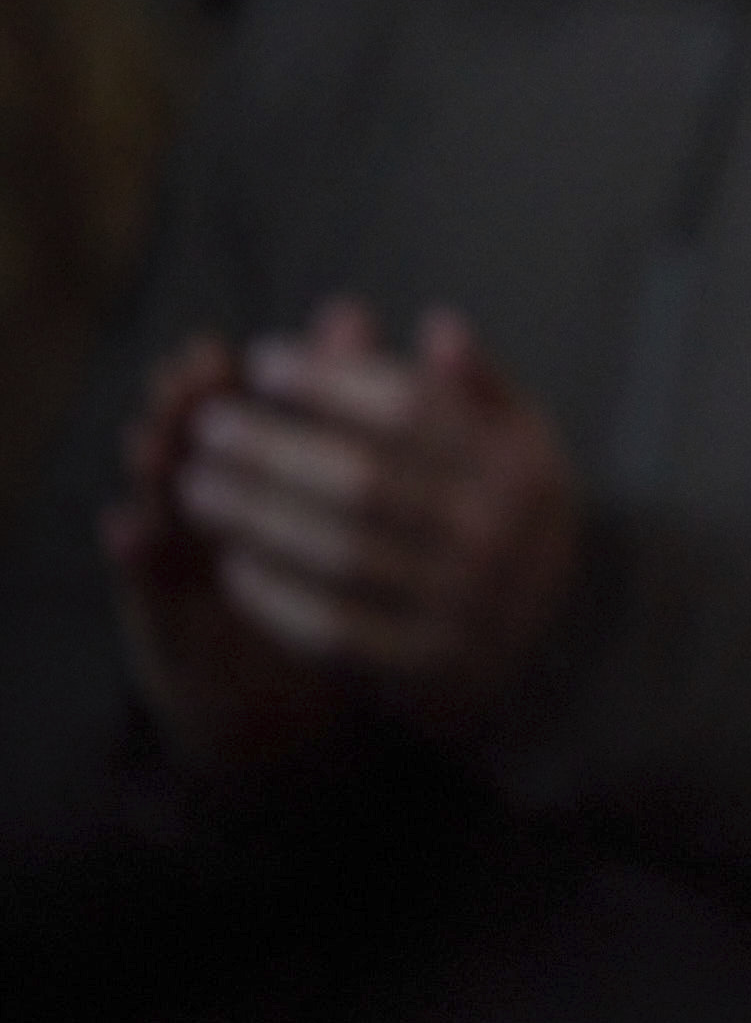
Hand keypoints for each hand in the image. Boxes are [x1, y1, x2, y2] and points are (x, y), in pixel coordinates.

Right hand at [106, 335, 347, 772]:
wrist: (290, 707)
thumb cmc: (328, 586)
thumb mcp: (347, 503)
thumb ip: (349, 410)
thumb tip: (353, 315)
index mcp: (250, 485)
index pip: (227, 422)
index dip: (221, 386)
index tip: (220, 349)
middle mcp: (206, 522)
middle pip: (185, 455)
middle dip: (184, 416)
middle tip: (182, 378)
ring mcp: (181, 576)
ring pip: (160, 511)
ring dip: (152, 473)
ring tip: (147, 437)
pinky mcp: (167, 632)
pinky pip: (151, 591)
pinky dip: (136, 558)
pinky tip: (124, 527)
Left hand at [171, 298, 579, 733]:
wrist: (548, 639)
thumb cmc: (508, 514)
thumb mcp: (520, 441)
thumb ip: (479, 385)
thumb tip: (438, 326)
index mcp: (520, 465)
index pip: (410, 411)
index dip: (328, 381)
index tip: (261, 362)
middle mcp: (496, 535)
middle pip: (362, 481)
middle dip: (272, 448)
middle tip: (208, 425)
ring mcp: (463, 605)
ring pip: (338, 555)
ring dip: (255, 518)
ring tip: (196, 486)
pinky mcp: (424, 665)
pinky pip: (333, 628)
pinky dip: (276, 596)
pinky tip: (233, 563)